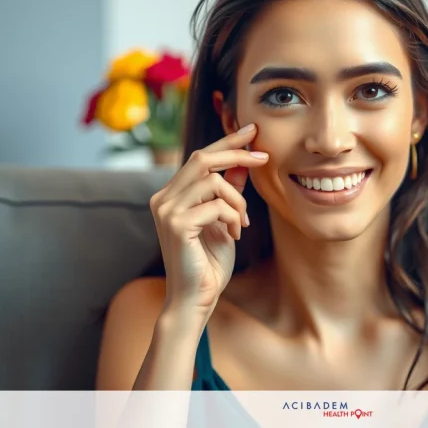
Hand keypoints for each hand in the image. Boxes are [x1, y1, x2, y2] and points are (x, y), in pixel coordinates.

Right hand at [149, 124, 267, 311]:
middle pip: (203, 159)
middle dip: (237, 154)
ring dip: (238, 202)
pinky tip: (235, 235)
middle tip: (264, 158)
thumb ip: (229, 192)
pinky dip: (233, 218)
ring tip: (243, 224)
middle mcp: (163, 198)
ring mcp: (166, 210)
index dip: (227, 141)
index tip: (252, 129)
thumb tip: (243, 163)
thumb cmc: (209, 262)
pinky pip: (216, 205)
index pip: (200, 157)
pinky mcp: (176, 224)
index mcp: (171, 194)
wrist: (195, 298)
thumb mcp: (225, 220)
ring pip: (214, 182)